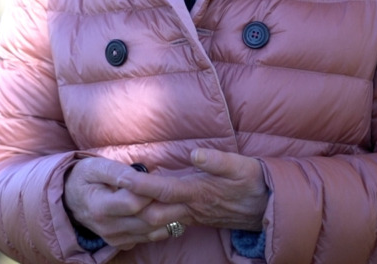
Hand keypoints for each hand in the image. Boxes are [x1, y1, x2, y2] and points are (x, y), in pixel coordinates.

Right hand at [64, 158, 188, 248]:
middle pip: (147, 220)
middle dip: (170, 207)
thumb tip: (136, 176)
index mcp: (99, 207)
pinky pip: (148, 238)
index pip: (134, 203)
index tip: (166, 181)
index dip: (152, 192)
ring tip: (182, 202)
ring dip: (170, 218)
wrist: (69, 199)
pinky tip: (168, 213)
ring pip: (152, 232)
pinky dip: (162, 227)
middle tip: (185, 193)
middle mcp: (108, 227)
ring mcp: (115, 238)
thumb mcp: (94, 167)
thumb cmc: (84, 178)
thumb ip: (116, 171)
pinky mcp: (121, 243)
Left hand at [119, 148, 268, 230]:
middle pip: (152, 213)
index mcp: (199, 192)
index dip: (142, 184)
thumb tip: (195, 153)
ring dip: (137, 212)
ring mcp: (191, 215)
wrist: (267, 207)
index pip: (163, 190)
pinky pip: (165, 222)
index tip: (123, 177)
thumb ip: (218, 160)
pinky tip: (138, 208)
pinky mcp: (193, 218)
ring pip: (157, 221)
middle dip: (130, 205)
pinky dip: (149, 216)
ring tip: (117, 198)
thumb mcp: (242, 166)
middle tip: (109, 191)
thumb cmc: (254, 182)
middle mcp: (191, 208)